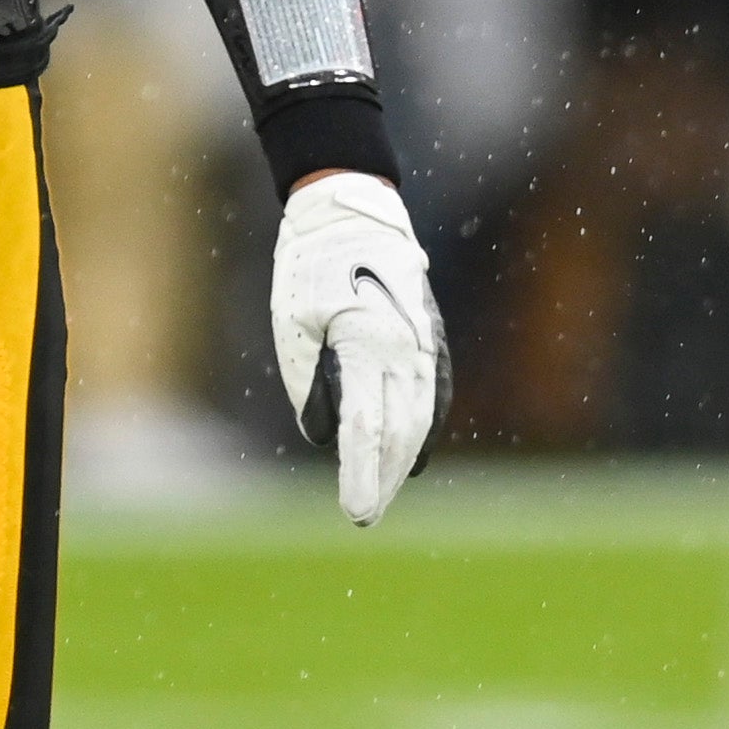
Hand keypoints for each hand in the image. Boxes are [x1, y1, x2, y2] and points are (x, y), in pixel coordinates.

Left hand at [271, 171, 447, 525]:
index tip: (355, 513)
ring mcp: (423, 344)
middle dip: (381, 478)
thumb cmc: (310, 269)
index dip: (361, 476)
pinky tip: (414, 451)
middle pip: (398, 433)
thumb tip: (329, 436)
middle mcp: (403, 351)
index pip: (365, 431)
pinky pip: (434, 394)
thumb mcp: (294, 325)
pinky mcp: (429, 336)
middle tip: (363, 515)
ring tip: (384, 489)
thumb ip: (313, 384)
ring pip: (421, 417)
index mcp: (366, 348)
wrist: (350, 214)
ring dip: (403, 459)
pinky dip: (426, 427)